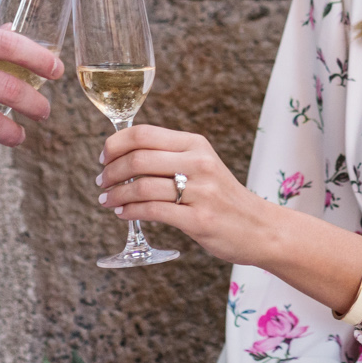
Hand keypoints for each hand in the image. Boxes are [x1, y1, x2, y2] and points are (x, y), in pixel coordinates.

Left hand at [96, 125, 275, 267]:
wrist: (260, 228)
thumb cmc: (222, 197)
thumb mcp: (201, 165)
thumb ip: (169, 156)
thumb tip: (123, 154)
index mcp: (195, 144)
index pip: (143, 133)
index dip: (114, 144)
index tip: (103, 158)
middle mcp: (198, 162)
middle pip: (138, 158)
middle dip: (111, 171)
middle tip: (101, 182)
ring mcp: (200, 192)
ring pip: (141, 186)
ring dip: (116, 194)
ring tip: (107, 201)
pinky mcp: (199, 220)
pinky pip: (152, 211)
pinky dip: (130, 211)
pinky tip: (123, 213)